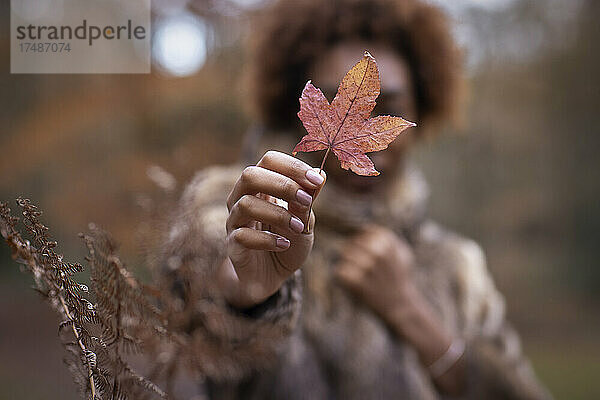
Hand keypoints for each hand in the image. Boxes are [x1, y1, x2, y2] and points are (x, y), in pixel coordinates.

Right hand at [219, 151, 325, 308]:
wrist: (273, 276)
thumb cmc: (288, 241)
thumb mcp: (305, 221)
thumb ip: (308, 201)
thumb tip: (319, 177)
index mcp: (261, 186)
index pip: (269, 161)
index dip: (292, 166)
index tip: (316, 181)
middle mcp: (242, 198)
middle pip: (249, 175)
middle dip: (282, 185)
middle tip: (306, 201)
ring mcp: (234, 222)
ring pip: (245, 204)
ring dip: (278, 214)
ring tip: (298, 227)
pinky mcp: (232, 245)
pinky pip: (243, 236)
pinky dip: (268, 240)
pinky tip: (285, 245)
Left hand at [335, 225, 464, 394]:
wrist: (412, 317)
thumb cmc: (407, 290)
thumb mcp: (402, 259)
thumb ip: (386, 242)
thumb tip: (363, 230)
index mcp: (391, 243)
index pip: (364, 233)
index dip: (362, 245)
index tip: (368, 257)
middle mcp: (380, 251)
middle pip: (350, 245)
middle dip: (353, 257)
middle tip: (363, 273)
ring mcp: (370, 267)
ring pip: (343, 258)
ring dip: (348, 270)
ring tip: (361, 282)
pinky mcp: (360, 284)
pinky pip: (340, 274)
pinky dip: (344, 282)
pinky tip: (356, 291)